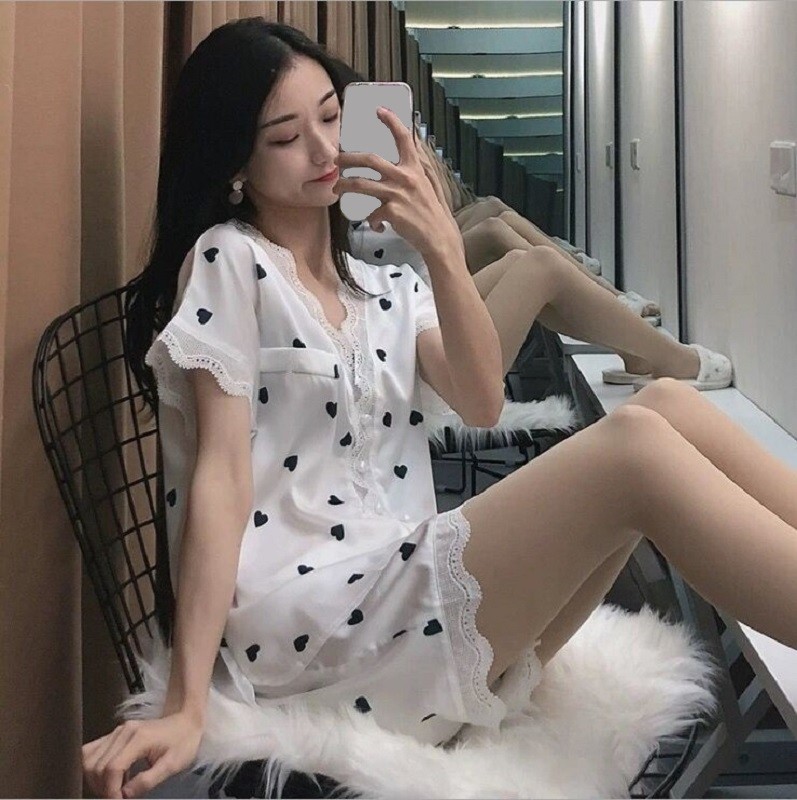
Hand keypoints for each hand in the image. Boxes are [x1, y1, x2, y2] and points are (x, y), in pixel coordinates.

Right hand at [82, 712, 203, 798]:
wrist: (186, 721)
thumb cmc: (183, 742)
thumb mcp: (173, 765)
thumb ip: (148, 781)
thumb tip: (125, 795)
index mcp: (139, 737)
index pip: (112, 768)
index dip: (111, 791)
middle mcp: (123, 731)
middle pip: (96, 766)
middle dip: (103, 788)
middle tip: (119, 797)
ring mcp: (117, 731)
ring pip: (88, 759)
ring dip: (96, 780)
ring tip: (115, 788)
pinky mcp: (114, 734)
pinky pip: (91, 752)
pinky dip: (95, 769)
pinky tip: (113, 777)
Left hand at [332, 107, 458, 257]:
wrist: (439, 237)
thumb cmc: (432, 213)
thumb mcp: (428, 185)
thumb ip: (415, 170)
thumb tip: (412, 152)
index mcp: (414, 168)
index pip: (403, 138)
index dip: (392, 121)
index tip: (380, 110)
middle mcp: (405, 178)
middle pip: (370, 160)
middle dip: (348, 158)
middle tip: (337, 161)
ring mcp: (397, 195)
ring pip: (362, 184)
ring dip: (345, 185)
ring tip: (337, 189)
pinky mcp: (392, 213)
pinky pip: (371, 214)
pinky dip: (371, 221)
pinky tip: (375, 225)